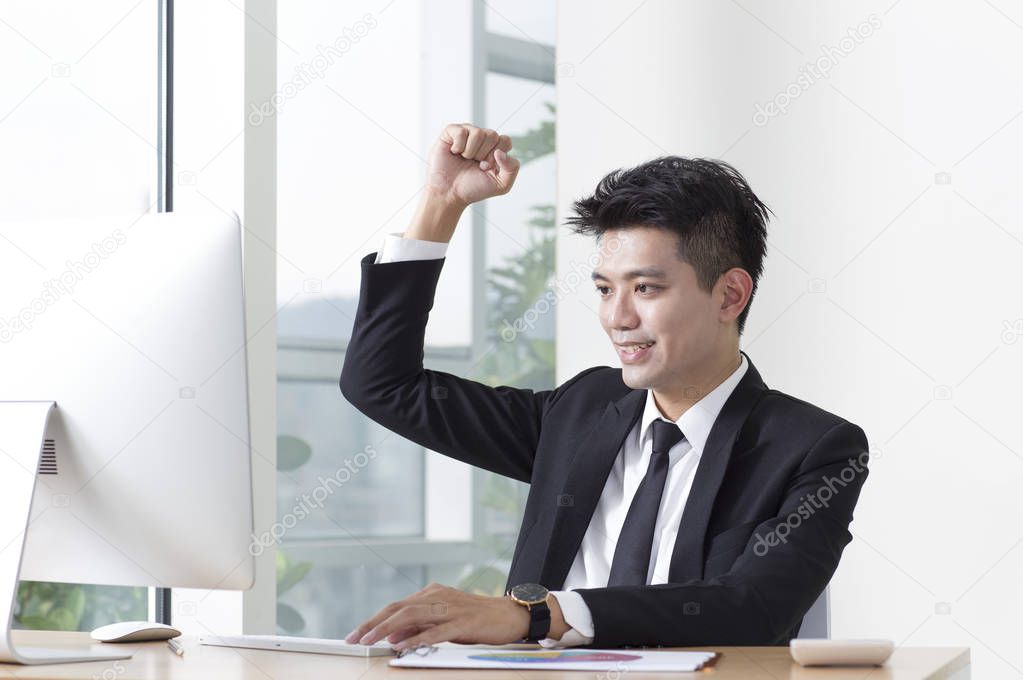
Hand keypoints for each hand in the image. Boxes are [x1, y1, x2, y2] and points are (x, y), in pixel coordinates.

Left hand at [344, 583, 529, 650]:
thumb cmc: (476, 620)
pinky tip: (402, 645)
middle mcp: (437, 596)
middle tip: (354, 639)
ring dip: (387, 629)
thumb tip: (392, 636)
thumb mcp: (443, 622)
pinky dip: (416, 638)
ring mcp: (450, 607)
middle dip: (372, 624)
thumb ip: (419, 627)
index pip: (395, 606)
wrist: (510, 616)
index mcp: (431, 594)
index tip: (355, 634)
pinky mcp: (463, 622)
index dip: (373, 620)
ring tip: (370, 641)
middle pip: (398, 608)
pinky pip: (435, 630)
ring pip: (412, 616)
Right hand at [427, 124, 519, 207]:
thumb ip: (512, 168)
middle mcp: (482, 139)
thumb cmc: (473, 188)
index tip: (486, 167)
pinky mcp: (451, 132)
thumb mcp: (502, 184)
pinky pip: (461, 131)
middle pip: (493, 135)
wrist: (450, 193)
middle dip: (484, 154)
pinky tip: (454, 152)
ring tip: (464, 159)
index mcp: (494, 148)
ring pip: (478, 133)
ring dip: (471, 152)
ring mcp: (467, 133)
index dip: (496, 156)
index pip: (505, 141)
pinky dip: (459, 146)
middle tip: (474, 164)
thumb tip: (500, 151)